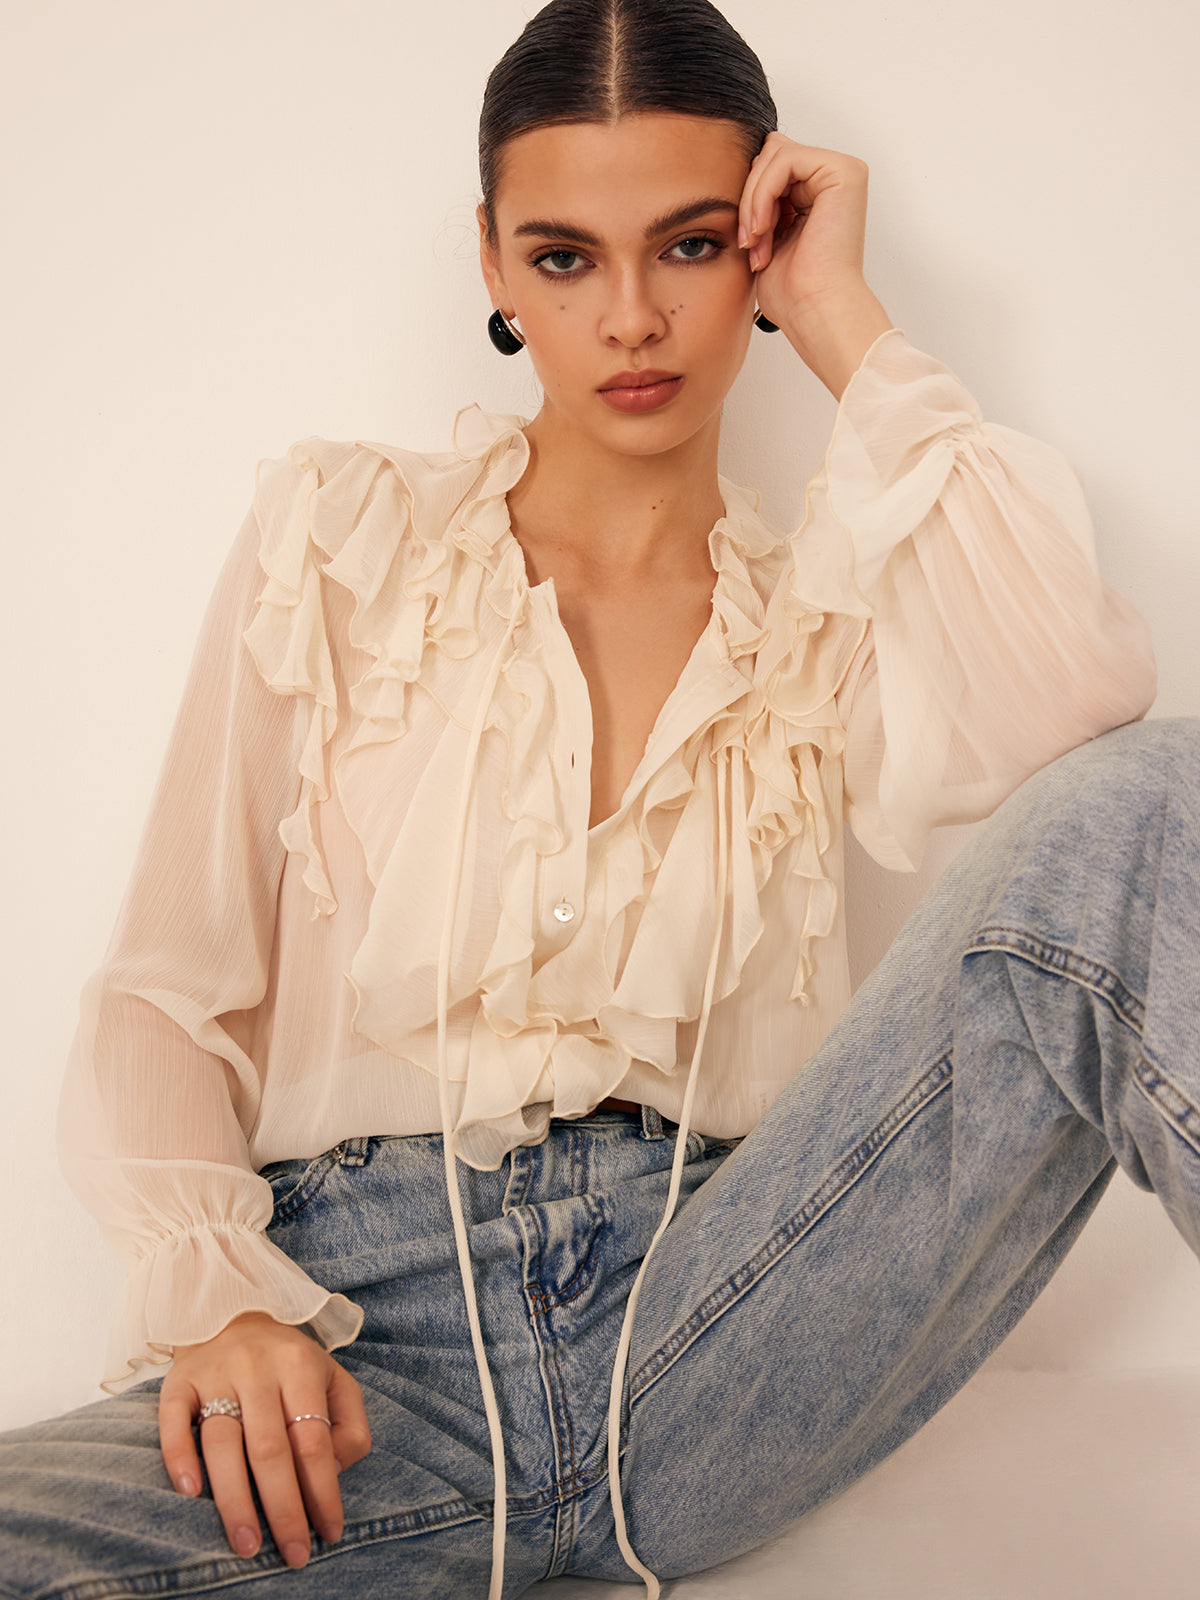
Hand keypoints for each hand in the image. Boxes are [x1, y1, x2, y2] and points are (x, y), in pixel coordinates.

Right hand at [159, 1311, 371, 1567]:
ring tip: (246, 1544)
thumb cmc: (291, 1363)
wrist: (234, 1315)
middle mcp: (258, 1369)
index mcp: (301, 1367)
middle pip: (269, 1449)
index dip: (322, 1491)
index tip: (328, 1533)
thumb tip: (332, 1470)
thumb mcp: (335, 1381)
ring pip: (223, 1443)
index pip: (313, 1440)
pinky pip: (174, 1422)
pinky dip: (179, 1458)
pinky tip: (190, 1493)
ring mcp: (215, 1375)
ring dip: (234, 1500)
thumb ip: (349, 1425)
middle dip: (283, 1508)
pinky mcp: (178, 1382)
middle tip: (292, 1555)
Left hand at [738, 135, 893, 398]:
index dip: (749, 200)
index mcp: (819, 191)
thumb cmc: (793, 289)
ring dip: (753, 201)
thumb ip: (761, 201)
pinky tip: (764, 229)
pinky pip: (782, 160)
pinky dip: (762, 195)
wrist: (814, 310)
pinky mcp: (843, 171)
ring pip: (773, 154)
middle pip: (770, 154)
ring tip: (756, 241)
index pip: (769, 167)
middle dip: (750, 198)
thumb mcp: (765, 236)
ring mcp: (842, 171)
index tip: (746, 243)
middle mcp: (833, 178)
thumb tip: (741, 172)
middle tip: (749, 243)